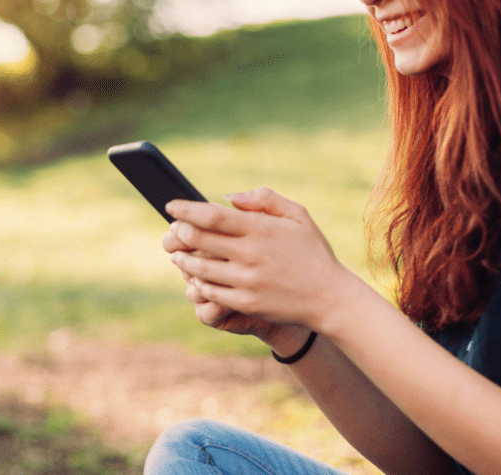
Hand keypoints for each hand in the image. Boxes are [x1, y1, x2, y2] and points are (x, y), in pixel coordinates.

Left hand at [166, 187, 350, 330]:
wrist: (329, 297)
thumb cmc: (313, 252)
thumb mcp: (298, 215)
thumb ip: (265, 199)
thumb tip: (229, 197)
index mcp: (261, 229)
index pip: (212, 216)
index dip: (186, 210)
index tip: (171, 206)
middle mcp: (251, 254)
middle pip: (199, 240)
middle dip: (179, 233)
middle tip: (173, 229)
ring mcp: (247, 281)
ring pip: (199, 268)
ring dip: (183, 259)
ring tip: (178, 253)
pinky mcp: (246, 303)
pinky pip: (211, 292)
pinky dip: (199, 283)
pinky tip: (196, 277)